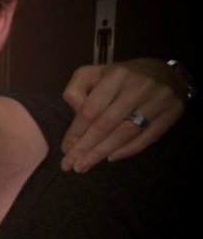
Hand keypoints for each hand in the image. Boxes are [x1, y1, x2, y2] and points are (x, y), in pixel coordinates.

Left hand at [60, 58, 185, 171]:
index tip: (65, 150)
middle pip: (106, 125)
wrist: (164, 72)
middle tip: (71, 166)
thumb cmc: (120, 77)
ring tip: (85, 166)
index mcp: (116, 75)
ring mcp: (159, 99)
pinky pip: (148, 137)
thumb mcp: (93, 73)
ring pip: (125, 133)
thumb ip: (76, 91)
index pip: (90, 110)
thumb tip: (75, 114)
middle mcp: (138, 86)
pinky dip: (128, 150)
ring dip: (102, 153)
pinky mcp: (173, 111)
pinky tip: (111, 158)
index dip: (75, 132)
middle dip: (85, 148)